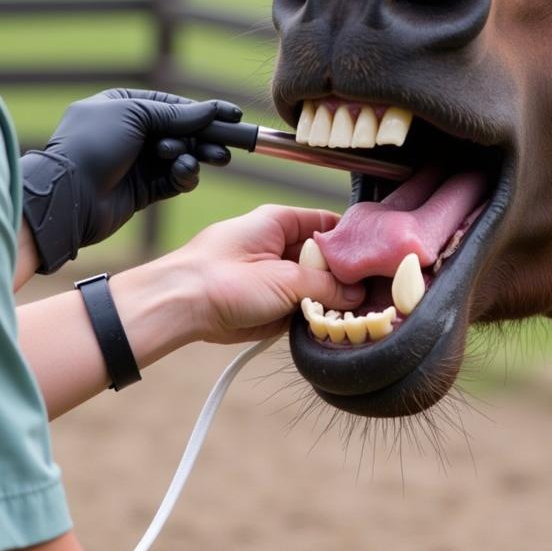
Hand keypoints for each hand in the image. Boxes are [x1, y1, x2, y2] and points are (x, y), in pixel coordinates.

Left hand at [22, 89, 240, 273]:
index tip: (232, 116)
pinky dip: (185, 176)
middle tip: (226, 147)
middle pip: (182, 132)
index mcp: (125, 106)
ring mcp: (138, 163)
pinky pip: (175, 180)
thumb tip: (211, 110)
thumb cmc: (93, 144)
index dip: (203, 111)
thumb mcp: (135, 116)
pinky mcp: (144, 190)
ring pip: (182, 157)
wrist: (68, 194)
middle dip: (205, 138)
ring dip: (196, 156)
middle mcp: (133, 133)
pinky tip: (184, 173)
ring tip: (211, 159)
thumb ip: (176, 115)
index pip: (173, 106)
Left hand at [169, 205, 365, 344]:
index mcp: (278, 222)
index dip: (350, 243)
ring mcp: (271, 276)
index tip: (372, 263)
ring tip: (350, 316)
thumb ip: (326, 286)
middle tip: (365, 298)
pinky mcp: (265, 304)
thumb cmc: (220, 278)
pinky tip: (327, 328)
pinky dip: (310, 318)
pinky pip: (297, 308)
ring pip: (312, 286)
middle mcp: (276, 246)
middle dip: (341, 278)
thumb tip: (355, 294)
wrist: (179, 308)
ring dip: (327, 302)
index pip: (327, 224)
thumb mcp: (285, 279)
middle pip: (322, 259)